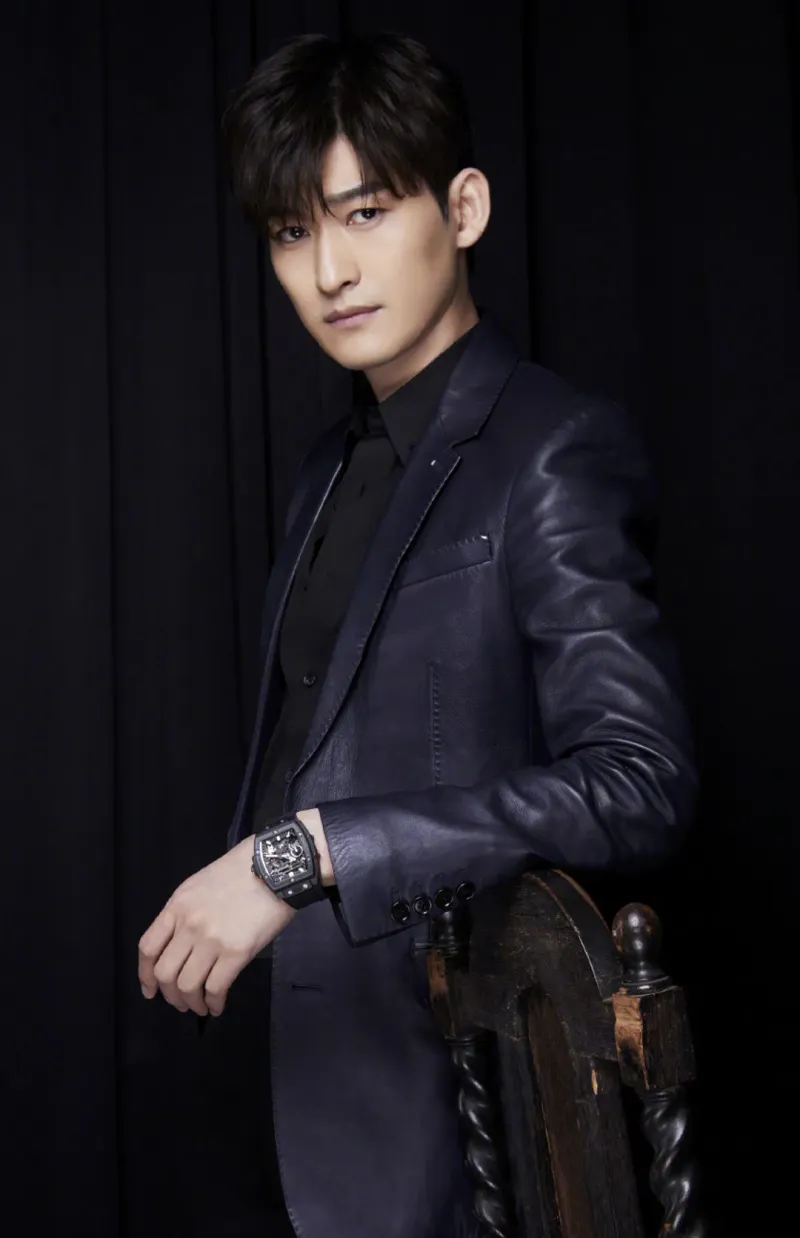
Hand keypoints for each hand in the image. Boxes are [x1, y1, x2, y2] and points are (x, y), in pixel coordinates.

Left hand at [138, 835, 294, 1016]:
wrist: (274, 867)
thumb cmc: (240, 872)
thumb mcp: (199, 886)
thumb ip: (185, 913)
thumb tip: (181, 945)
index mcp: (177, 907)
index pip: (148, 948)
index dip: (145, 975)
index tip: (150, 989)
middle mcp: (188, 925)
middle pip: (164, 973)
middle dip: (170, 995)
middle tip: (181, 1002)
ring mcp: (211, 940)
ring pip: (187, 985)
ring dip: (191, 1003)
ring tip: (200, 1007)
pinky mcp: (236, 953)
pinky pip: (216, 988)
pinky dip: (214, 1003)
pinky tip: (218, 1005)